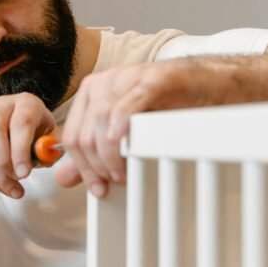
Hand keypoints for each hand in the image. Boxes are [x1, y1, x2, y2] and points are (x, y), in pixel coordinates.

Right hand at [0, 92, 57, 198]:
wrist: (7, 132)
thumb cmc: (33, 134)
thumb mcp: (49, 139)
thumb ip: (50, 149)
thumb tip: (45, 159)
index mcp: (26, 103)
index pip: (21, 122)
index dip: (21, 150)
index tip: (24, 174)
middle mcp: (1, 104)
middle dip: (5, 162)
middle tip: (17, 179)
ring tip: (13, 186)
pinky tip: (2, 184)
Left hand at [57, 59, 223, 195]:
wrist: (203, 83)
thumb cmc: (166, 106)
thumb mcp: (124, 131)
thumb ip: (94, 154)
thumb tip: (64, 178)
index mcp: (90, 93)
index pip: (72, 136)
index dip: (82, 167)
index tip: (97, 187)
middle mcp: (103, 83)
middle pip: (85, 133)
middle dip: (96, 165)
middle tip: (114, 182)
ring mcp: (125, 79)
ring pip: (100, 122)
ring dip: (110, 155)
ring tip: (124, 172)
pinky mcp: (150, 80)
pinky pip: (127, 105)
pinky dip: (120, 126)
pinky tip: (122, 142)